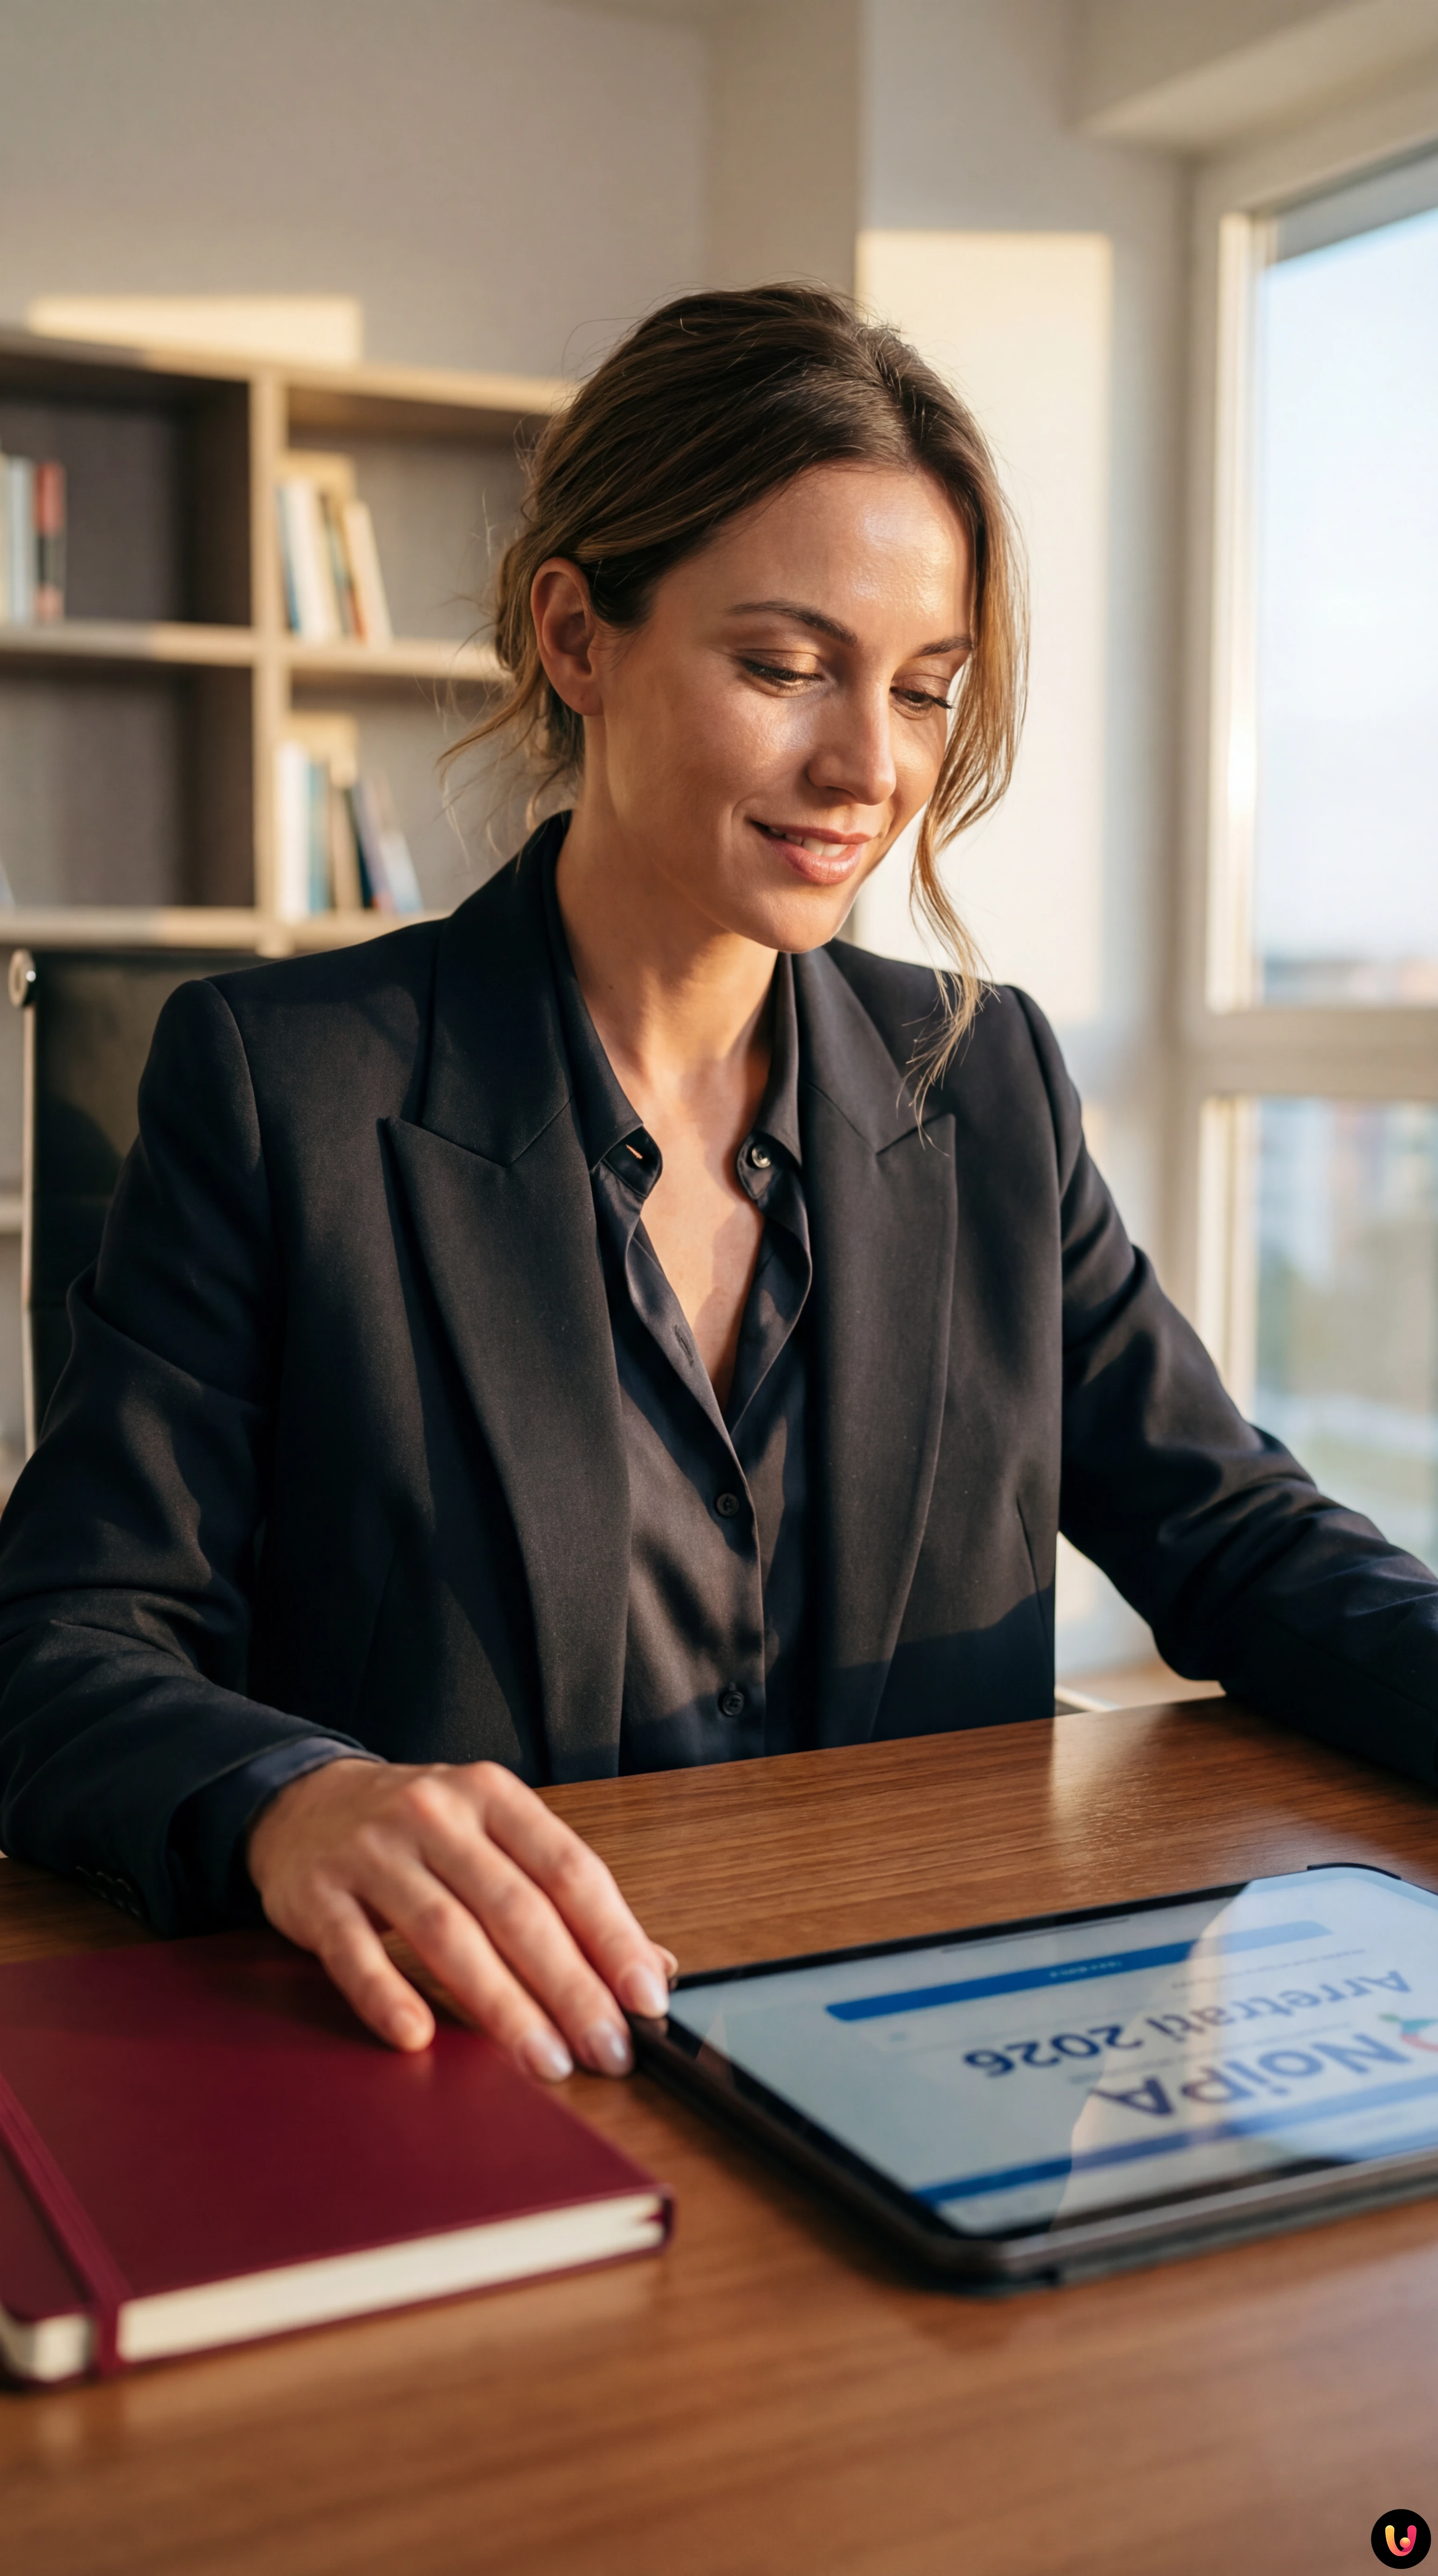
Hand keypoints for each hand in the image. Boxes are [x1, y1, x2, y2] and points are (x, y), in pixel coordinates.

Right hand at [246, 1757, 675, 2077]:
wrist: (303, 1799)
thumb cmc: (417, 1831)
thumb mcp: (494, 1836)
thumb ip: (565, 1895)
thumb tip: (650, 1968)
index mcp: (492, 1797)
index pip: (568, 1868)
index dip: (612, 1936)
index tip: (645, 2000)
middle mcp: (436, 1815)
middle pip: (515, 1907)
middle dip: (569, 1987)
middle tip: (607, 2050)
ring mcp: (373, 1852)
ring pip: (446, 1932)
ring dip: (501, 2004)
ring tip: (544, 2061)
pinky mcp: (318, 1893)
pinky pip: (356, 1949)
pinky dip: (387, 1994)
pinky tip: (418, 2036)